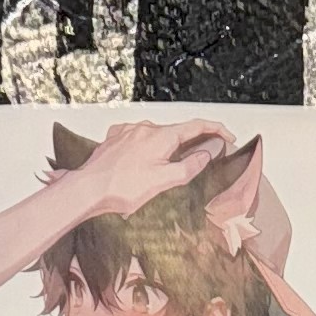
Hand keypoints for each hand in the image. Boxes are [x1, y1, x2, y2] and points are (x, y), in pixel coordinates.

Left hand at [66, 114, 228, 220]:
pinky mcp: (115, 139)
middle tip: (202, 157)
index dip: (216, 130)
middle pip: (176, 131)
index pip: (196, 126)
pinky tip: (143, 159)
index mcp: (161, 136)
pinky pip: (138, 137)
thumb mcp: (163, 181)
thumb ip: (188, 166)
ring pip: (156, 135)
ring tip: (167, 167)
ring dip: (168, 146)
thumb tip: (206, 154)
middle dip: (191, 142)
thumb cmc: (122, 188)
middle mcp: (145, 129)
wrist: (87, 189)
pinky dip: (148, 146)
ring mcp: (128, 132)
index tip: (228, 136)